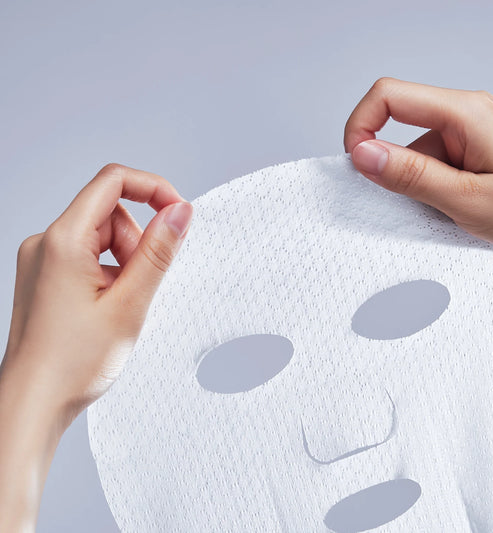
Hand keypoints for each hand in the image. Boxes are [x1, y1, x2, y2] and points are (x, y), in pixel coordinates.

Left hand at [0, 163, 192, 531]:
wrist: (34, 403)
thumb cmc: (74, 362)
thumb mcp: (130, 303)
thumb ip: (159, 252)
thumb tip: (180, 212)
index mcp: (63, 241)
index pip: (113, 181)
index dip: (153, 188)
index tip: (178, 213)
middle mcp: (45, 242)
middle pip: (110, 214)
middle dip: (137, 242)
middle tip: (140, 286)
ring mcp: (42, 259)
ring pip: (101, 237)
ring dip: (124, 262)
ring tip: (120, 304)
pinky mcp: (45, 275)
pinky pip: (88, 256)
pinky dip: (109, 273)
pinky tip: (106, 307)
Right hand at [344, 77, 492, 252]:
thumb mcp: (468, 200)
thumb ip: (412, 176)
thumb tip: (363, 154)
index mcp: (465, 114)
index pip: (389, 96)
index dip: (361, 125)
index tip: (356, 163)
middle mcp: (464, 116)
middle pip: (398, 126)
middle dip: (388, 166)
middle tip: (400, 202)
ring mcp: (467, 135)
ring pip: (413, 153)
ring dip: (412, 185)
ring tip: (442, 214)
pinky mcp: (469, 153)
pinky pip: (430, 165)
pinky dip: (427, 190)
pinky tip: (449, 211)